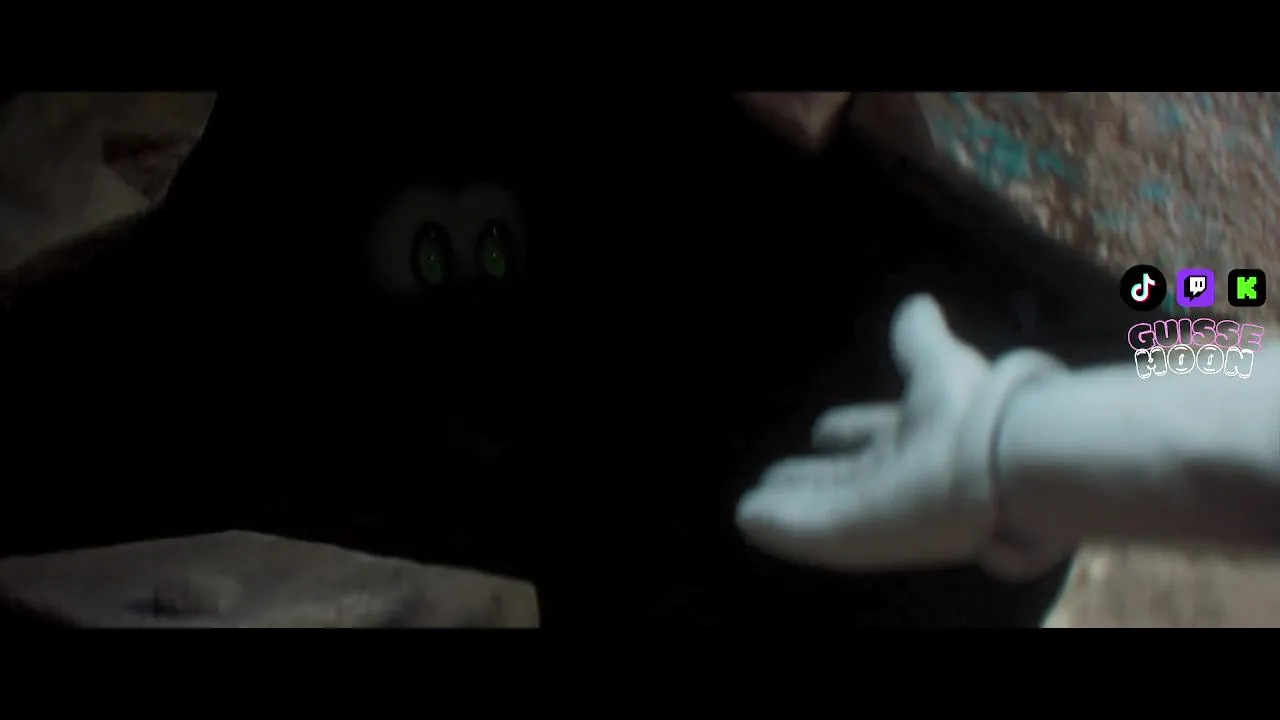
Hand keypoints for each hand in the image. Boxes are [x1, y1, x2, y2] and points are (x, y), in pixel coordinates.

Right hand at [735, 294, 1065, 577]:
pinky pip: (811, 531)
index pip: (872, 437)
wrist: (997, 461)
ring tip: (748, 506)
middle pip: (843, 484)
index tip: (823, 430)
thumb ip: (919, 339)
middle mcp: (898, 480)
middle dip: (810, 482)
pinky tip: (745, 517)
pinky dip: (780, 525)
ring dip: (788, 507)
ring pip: (822, 511)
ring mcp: (875, 513)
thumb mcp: (939, 362)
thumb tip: (917, 304)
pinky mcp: (858, 534)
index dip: (847, 433)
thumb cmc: (970, 409)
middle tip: (773, 480)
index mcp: (918, 437)